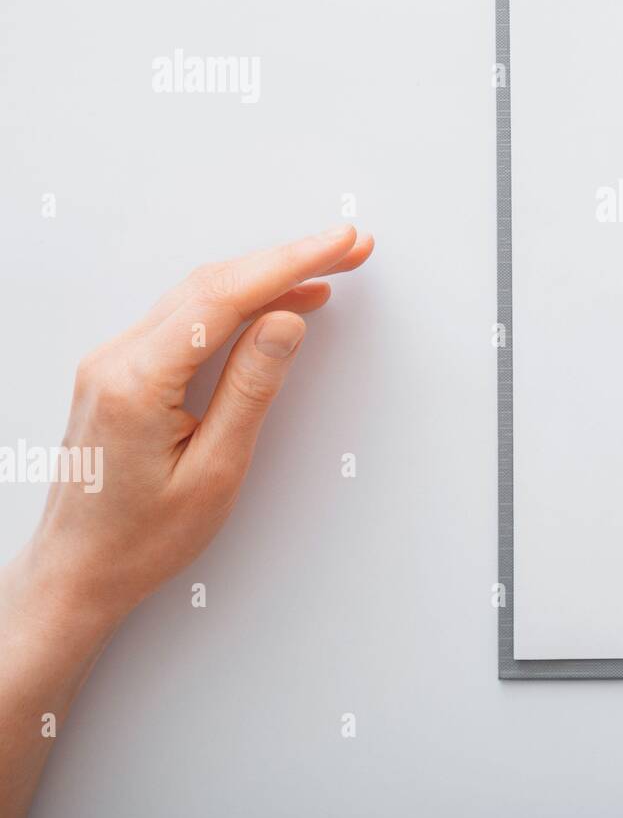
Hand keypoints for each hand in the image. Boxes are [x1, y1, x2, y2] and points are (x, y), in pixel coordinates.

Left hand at [24, 225, 373, 630]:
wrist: (77, 572)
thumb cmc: (139, 540)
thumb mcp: (215, 472)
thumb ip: (251, 389)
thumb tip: (286, 321)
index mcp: (135, 381)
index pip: (222, 297)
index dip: (290, 263)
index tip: (340, 245)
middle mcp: (116, 358)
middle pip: (213, 284)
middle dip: (288, 260)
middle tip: (350, 248)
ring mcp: (114, 359)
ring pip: (201, 294)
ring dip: (266, 276)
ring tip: (328, 269)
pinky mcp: (123, 369)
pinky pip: (188, 317)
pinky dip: (238, 301)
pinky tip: (276, 303)